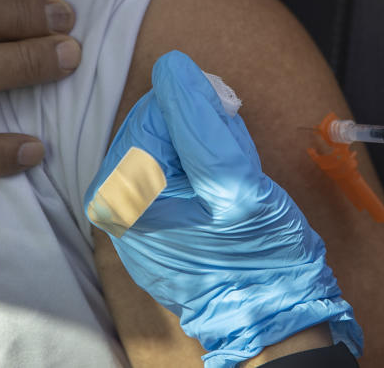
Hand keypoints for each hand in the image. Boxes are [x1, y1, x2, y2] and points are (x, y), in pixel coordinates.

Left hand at [84, 51, 360, 367]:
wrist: (272, 318)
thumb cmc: (259, 256)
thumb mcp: (236, 181)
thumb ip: (201, 121)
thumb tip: (173, 65)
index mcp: (120, 193)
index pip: (155, 108)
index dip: (204, 108)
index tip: (233, 132)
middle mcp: (111, 204)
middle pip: (157, 124)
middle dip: (203, 131)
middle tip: (236, 167)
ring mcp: (127, 216)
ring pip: (168, 144)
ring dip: (206, 150)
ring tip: (232, 185)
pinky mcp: (147, 223)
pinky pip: (171, 172)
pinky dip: (201, 171)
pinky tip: (222, 199)